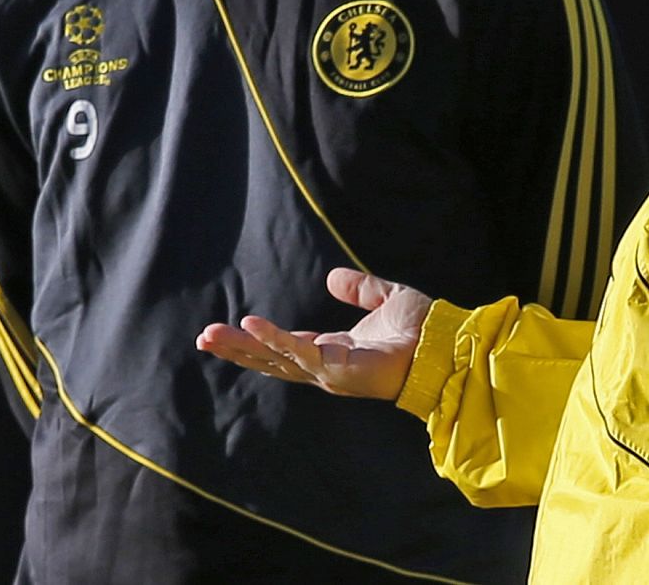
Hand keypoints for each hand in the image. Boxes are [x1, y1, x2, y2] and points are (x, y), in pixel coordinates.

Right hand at [196, 267, 431, 400]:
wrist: (445, 343)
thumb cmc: (422, 329)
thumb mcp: (386, 299)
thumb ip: (360, 289)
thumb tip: (332, 277)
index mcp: (334, 349)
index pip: (286, 347)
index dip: (258, 339)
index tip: (231, 328)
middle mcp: (326, 364)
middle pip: (271, 359)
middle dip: (238, 350)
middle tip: (204, 338)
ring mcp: (329, 370)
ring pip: (276, 360)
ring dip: (242, 348)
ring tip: (210, 336)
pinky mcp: (337, 369)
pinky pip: (299, 352)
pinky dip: (274, 339)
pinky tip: (251, 325)